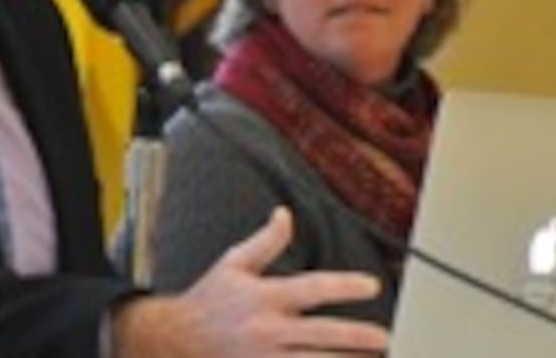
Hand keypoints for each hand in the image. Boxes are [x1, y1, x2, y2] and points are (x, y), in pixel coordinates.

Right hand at [113, 206, 390, 356]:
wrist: (172, 341)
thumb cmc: (208, 301)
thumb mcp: (234, 264)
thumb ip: (265, 242)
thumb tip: (285, 215)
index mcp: (265, 297)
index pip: (313, 288)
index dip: (345, 286)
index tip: (372, 286)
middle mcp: (268, 331)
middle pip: (321, 335)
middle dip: (355, 338)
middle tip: (383, 338)